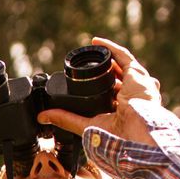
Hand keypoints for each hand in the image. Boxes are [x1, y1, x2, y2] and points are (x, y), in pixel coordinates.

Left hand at [38, 36, 160, 148]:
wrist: (134, 133)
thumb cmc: (118, 137)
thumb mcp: (87, 125)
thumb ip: (66, 119)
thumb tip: (42, 117)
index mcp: (124, 114)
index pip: (111, 98)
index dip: (99, 91)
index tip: (83, 87)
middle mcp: (133, 98)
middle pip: (116, 81)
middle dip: (102, 74)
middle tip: (85, 71)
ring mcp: (137, 85)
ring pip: (120, 67)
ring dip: (105, 60)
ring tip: (89, 55)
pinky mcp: (137, 74)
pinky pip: (123, 56)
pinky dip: (110, 48)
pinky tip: (96, 41)